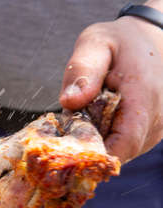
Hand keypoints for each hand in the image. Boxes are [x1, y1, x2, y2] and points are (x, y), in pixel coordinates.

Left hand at [59, 10, 162, 162]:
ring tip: (88, 115)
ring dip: (99, 141)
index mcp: (144, 97)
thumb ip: (82, 71)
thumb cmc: (118, 42)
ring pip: (121, 152)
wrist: (147, 40)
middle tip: (71, 124)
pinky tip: (98, 119)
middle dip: (90, 146)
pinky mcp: (150, 134)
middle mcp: (157, 119)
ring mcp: (156, 129)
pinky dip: (107, 138)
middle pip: (118, 152)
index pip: (123, 144)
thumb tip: (69, 101)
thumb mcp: (95, 44)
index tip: (68, 146)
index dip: (94, 153)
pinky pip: (125, 146)